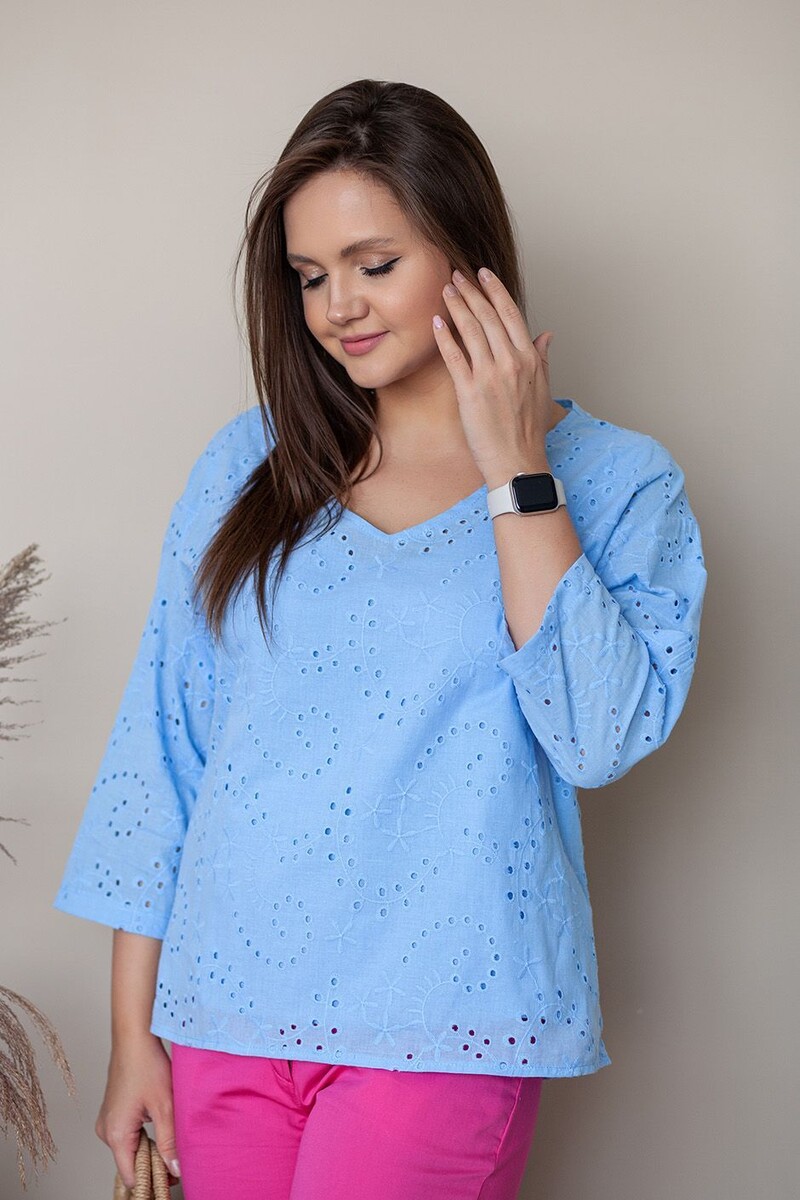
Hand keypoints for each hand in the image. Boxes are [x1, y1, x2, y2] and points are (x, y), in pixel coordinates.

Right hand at [95, 1034, 180, 1189]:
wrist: (134, 1037)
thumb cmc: (147, 1065)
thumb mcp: (165, 1106)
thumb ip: (170, 1141)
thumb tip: (175, 1168)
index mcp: (115, 1133)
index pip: (131, 1175)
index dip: (152, 1180)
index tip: (172, 1180)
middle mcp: (105, 1131)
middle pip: (130, 1163)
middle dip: (154, 1164)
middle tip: (178, 1159)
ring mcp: (107, 1121)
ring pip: (130, 1148)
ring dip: (150, 1148)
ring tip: (170, 1137)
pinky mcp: (112, 1112)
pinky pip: (127, 1135)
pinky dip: (143, 1136)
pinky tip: (160, 1124)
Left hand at [432, 266, 555, 486]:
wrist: (517, 461)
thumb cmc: (528, 430)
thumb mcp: (543, 389)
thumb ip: (542, 358)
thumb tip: (546, 334)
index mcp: (529, 359)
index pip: (511, 314)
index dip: (496, 290)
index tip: (483, 274)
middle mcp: (511, 363)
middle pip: (488, 316)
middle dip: (471, 291)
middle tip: (456, 275)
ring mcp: (490, 376)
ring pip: (471, 331)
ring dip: (457, 306)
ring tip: (445, 290)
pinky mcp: (470, 392)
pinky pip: (454, 357)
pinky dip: (444, 336)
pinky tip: (436, 321)